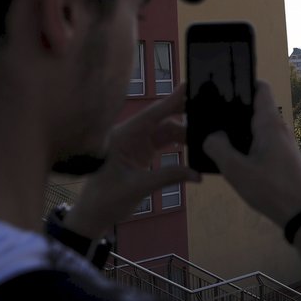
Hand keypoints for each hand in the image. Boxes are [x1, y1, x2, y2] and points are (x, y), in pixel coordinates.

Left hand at [64, 84, 200, 236]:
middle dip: (182, 110)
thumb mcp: (137, 188)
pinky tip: (193, 144)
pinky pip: (162, 141)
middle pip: (160, 117)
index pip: (151, 114)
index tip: (189, 85)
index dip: (171, 100)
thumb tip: (197, 174)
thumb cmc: (107, 199)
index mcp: (123, 136)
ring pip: (164, 129)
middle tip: (208, 105)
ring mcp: (135, 142)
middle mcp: (130, 134)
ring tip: (205, 132)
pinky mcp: (140, 152)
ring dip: (183, 131)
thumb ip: (168, 177)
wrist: (92, 215)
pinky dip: (177, 142)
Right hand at [203, 80, 300, 227]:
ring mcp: (284, 144)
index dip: (243, 82)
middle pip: (256, 108)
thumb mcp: (236, 170)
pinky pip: (262, 143)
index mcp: (269, 123)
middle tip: (210, 114)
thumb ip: (218, 148)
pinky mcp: (284, 159)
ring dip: (240, 130)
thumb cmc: (272, 188)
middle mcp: (279, 128)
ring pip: (258, 128)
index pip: (260, 88)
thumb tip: (212, 136)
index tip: (223, 86)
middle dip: (234, 109)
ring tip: (216, 136)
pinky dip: (247, 145)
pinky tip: (233, 158)